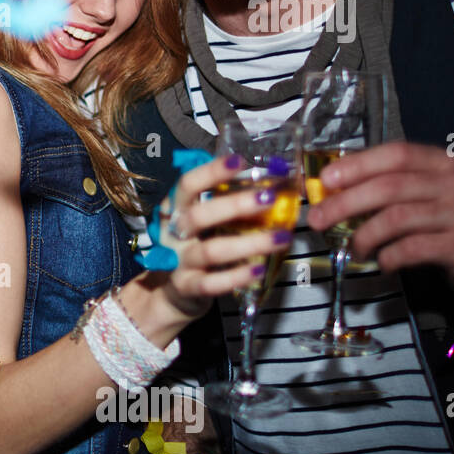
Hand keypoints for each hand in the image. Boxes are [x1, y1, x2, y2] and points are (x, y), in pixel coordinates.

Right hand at [161, 155, 295, 317]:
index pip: (187, 185)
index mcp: (174, 210)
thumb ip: (223, 204)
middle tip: (269, 197)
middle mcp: (172, 234)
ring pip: (210, 251)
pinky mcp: (186, 288)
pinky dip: (237, 276)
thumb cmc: (195, 247)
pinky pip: (212, 283)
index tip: (239, 161)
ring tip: (281, 238)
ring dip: (249, 243)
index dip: (210, 172)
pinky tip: (259, 269)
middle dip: (234, 205)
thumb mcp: (201, 222)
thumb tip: (268, 183)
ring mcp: (177, 262)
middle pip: (197, 216)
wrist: (173, 292)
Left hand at [307, 141, 453, 295]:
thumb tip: (332, 191)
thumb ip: (388, 186)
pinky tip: (383, 262)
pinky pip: (413, 249)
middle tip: (318, 219)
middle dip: (346, 203)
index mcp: (443, 163)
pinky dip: (388, 257)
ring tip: (355, 248)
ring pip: (397, 219)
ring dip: (364, 236)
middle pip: (390, 187)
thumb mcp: (425, 193)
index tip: (326, 179)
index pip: (396, 154)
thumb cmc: (448, 220)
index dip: (358, 165)